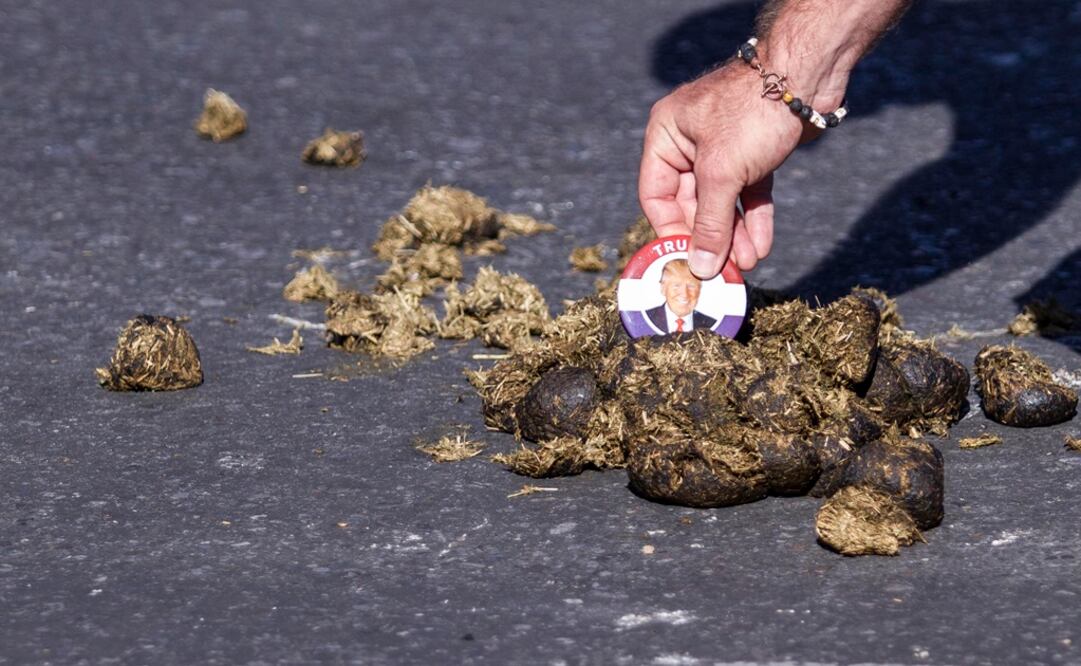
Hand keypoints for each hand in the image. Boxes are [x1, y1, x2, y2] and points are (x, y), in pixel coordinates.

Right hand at [638, 62, 812, 277]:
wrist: (808, 74)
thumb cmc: (753, 111)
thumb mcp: (723, 173)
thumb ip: (711, 223)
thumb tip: (701, 267)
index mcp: (666, 136)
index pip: (656, 195)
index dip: (670, 231)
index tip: (685, 262)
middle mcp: (690, 141)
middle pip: (691, 203)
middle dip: (711, 237)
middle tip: (721, 271)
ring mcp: (723, 147)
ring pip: (723, 202)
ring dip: (734, 235)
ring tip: (747, 264)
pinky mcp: (754, 152)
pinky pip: (748, 193)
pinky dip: (754, 219)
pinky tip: (761, 246)